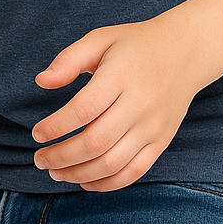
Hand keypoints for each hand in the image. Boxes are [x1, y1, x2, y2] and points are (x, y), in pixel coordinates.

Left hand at [31, 15, 199, 190]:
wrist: (185, 53)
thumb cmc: (135, 46)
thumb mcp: (101, 39)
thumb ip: (69, 59)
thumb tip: (41, 81)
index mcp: (120, 76)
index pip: (83, 109)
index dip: (56, 127)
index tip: (37, 133)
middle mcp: (139, 104)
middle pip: (95, 142)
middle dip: (61, 157)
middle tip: (40, 159)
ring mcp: (153, 126)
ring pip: (112, 163)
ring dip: (79, 174)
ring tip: (56, 172)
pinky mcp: (161, 142)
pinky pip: (133, 172)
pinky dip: (107, 184)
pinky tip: (84, 181)